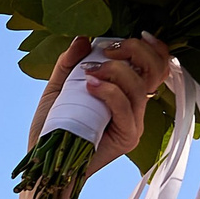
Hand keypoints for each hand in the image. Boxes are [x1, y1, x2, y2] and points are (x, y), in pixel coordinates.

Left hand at [29, 34, 173, 177]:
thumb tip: (84, 38)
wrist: (44, 163)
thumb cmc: (52, 128)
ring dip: (115, 71)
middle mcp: (136, 108)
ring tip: (88, 71)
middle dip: (134, 51)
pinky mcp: (128, 138)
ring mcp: (134, 124)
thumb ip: (69, 63)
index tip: (137, 34)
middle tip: (106, 50)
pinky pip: (126, 108)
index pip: (155, 66)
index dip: (154, 48)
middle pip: (155, 71)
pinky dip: (109, 91)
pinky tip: (90, 85)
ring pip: (139, 87)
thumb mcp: (58, 88)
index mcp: (126, 93)